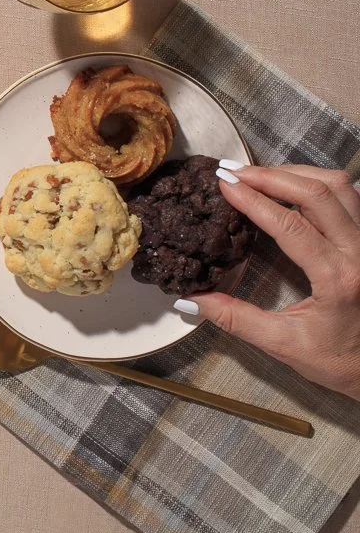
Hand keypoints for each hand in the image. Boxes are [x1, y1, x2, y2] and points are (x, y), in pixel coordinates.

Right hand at [184, 164, 359, 399]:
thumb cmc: (339, 360)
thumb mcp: (284, 345)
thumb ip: (236, 319)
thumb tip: (189, 299)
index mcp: (337, 279)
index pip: (291, 225)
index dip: (254, 200)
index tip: (223, 183)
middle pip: (318, 193)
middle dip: (271, 176)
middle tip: (233, 171)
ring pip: (339, 186)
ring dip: (296, 173)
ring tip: (260, 175)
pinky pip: (351, 195)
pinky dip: (318, 182)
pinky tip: (292, 186)